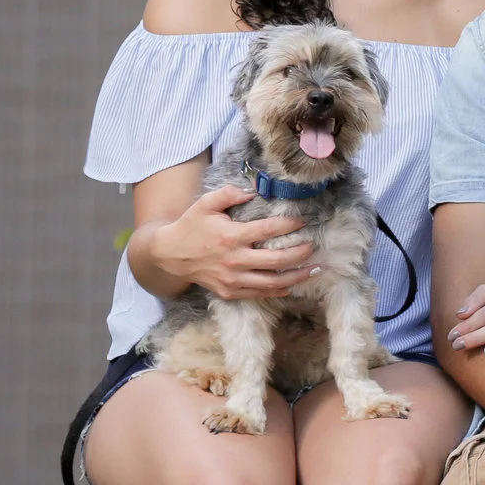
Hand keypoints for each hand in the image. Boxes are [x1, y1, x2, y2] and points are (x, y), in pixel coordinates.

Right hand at [148, 184, 315, 298]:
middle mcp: (234, 260)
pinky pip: (260, 294)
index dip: (288, 225)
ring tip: (314, 270)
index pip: (268, 230)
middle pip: (277, 260)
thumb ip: (229, 193)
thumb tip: (253, 190)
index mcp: (231, 236)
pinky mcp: (230, 292)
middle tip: (313, 247)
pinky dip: (278, 290)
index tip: (302, 221)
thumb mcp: (206, 204)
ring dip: (297, 277)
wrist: (170, 256)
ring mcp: (232, 280)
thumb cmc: (191, 227)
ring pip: (272, 282)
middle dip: (300, 254)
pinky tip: (292, 285)